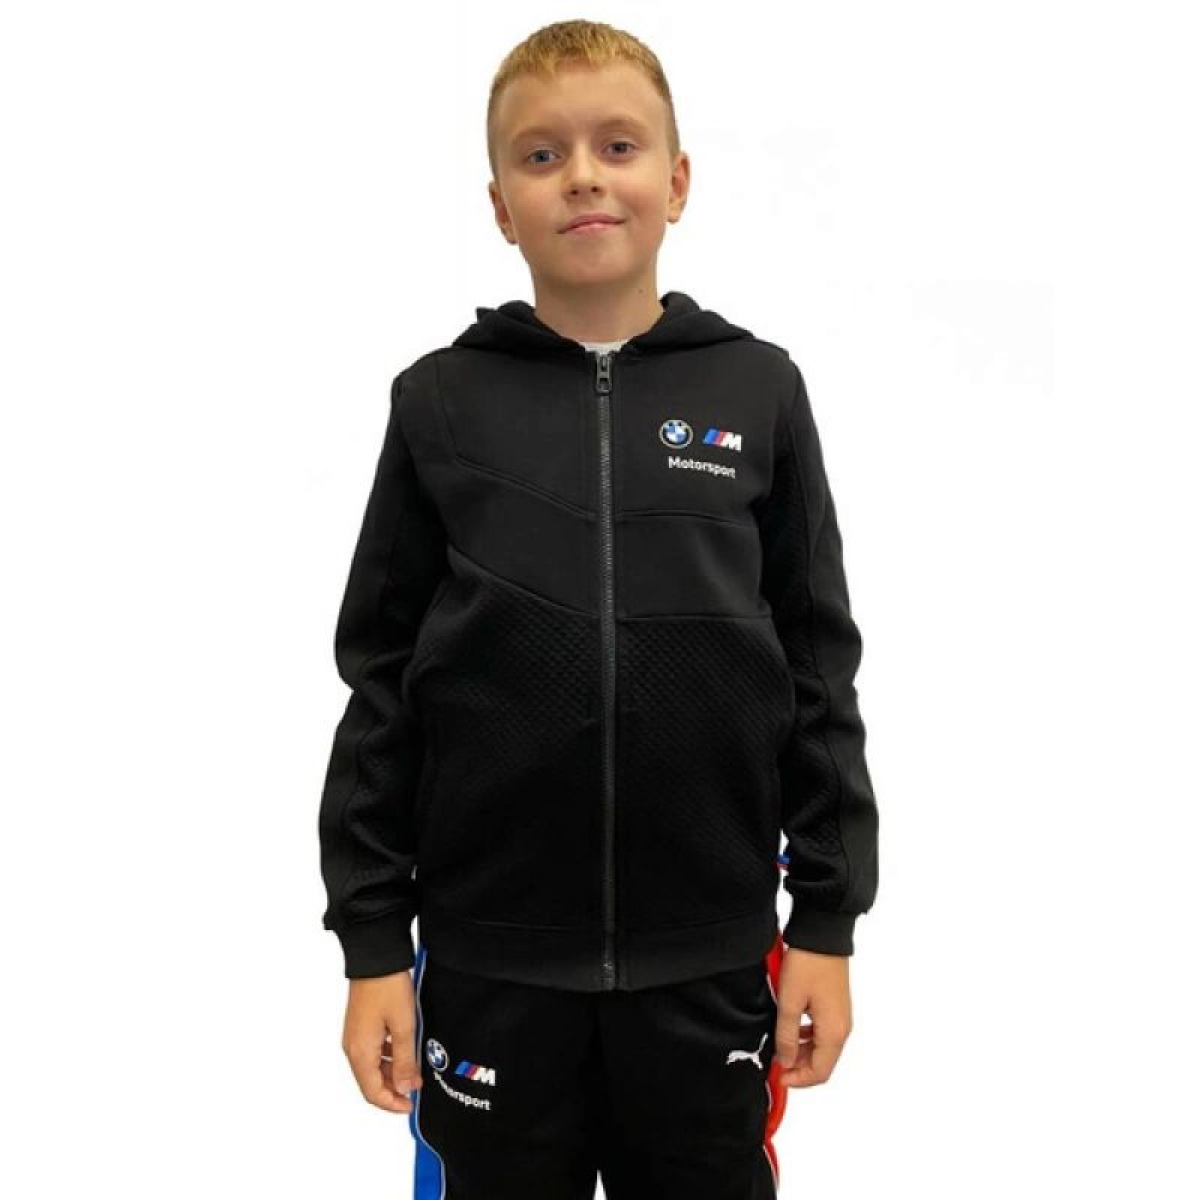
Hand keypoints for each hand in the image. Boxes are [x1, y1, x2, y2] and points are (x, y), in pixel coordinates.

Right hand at [341, 970, 423, 1112]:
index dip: (392, 1103)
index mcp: (360, 1053)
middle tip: (417, 1086)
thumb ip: (405, 1060)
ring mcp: (354, 1036)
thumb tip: (405, 1089)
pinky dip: (388, 1057)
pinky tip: (404, 1050)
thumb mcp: (403, 1026)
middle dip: (394, 1088)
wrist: (375, 958)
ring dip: (392, 1072)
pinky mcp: (360, 1026)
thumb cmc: (388, 988)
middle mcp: (352, 1048)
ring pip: (372, 1067)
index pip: (373, 1093)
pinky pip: (372, 1051)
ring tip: (415, 1068)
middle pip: (371, 1082)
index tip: (411, 1105)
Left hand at [773, 946, 852, 1086]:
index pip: (820, 1072)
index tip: (778, 1075)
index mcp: (834, 1032)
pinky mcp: (836, 1005)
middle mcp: (842, 1028)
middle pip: (822, 1062)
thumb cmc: (808, 965)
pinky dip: (806, 1036)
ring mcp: (840, 1016)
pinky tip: (790, 1027)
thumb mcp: (790, 1002)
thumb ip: (787, 1036)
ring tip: (779, 1044)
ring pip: (822, 1047)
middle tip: (775, 1060)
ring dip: (801, 1051)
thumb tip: (785, 1061)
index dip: (798, 1080)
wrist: (823, 935)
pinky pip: (822, 1031)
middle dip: (798, 1066)